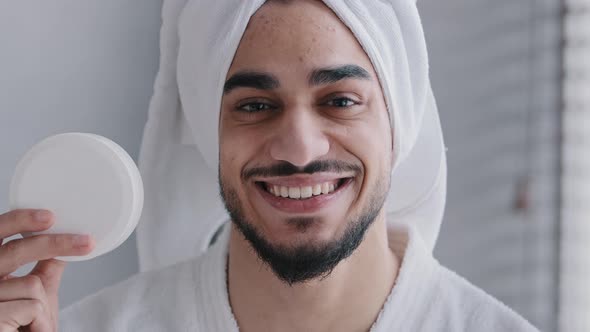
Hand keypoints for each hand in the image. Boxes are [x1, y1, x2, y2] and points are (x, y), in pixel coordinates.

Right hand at [0, 209, 93, 331]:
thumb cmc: (21, 328)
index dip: (19, 221)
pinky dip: (39, 320)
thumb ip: (44, 269)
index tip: (50, 216)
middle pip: (14, 251)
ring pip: (31, 284)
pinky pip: (31, 306)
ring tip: (30, 324)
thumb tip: (64, 247)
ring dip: (43, 305)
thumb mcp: (35, 295)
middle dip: (51, 243)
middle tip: (85, 242)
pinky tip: (26, 330)